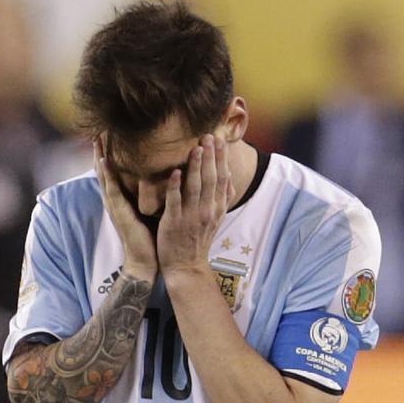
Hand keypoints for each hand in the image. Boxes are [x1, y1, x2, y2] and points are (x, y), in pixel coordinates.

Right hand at [95, 141, 156, 281]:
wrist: (146, 260)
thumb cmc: (151, 236)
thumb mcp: (151, 209)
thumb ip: (152, 193)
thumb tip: (166, 175)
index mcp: (123, 199)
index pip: (114, 172)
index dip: (111, 154)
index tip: (111, 136)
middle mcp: (115, 200)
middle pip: (104, 170)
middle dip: (101, 151)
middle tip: (98, 131)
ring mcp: (115, 205)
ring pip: (104, 176)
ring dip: (99, 157)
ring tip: (96, 140)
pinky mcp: (119, 212)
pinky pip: (111, 190)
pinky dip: (107, 175)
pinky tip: (104, 161)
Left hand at [157, 135, 234, 277]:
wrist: (186, 266)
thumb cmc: (198, 240)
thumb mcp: (216, 220)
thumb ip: (222, 199)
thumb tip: (230, 180)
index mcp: (217, 208)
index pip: (222, 179)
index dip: (221, 159)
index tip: (219, 140)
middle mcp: (207, 211)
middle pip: (211, 179)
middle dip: (211, 156)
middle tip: (208, 136)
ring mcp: (190, 217)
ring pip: (195, 187)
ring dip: (196, 166)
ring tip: (196, 148)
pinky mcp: (173, 223)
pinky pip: (175, 202)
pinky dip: (176, 187)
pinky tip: (175, 172)